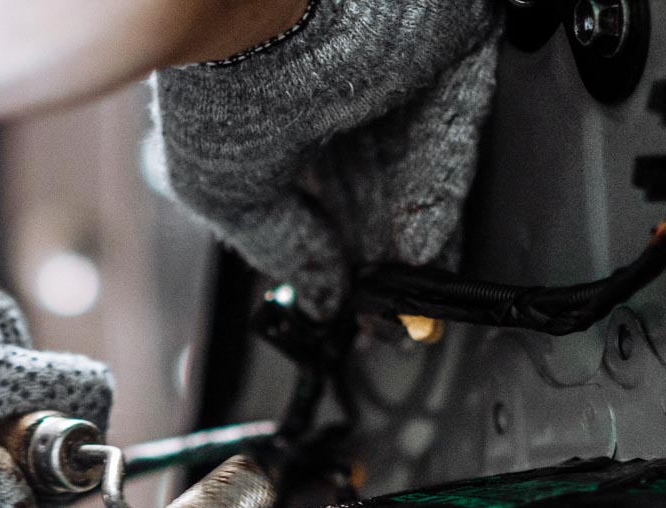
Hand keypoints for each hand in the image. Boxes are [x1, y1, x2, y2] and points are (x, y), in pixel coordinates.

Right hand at [151, 0, 502, 319]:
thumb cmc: (215, 81)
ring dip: (415, 242)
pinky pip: (451, 129)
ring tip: (409, 302)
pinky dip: (437, 196)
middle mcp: (335, 88)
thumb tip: (316, 296)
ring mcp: (391, 67)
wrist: (246, 9)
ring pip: (417, 167)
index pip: (322, 194)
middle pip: (375, 190)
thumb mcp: (227, 192)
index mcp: (277, 112)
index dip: (335, 256)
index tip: (347, 305)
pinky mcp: (440, 45)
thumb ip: (280, 247)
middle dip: (381, 261)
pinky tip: (423, 252)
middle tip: (387, 319)